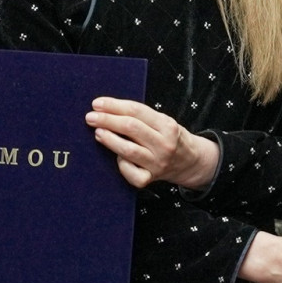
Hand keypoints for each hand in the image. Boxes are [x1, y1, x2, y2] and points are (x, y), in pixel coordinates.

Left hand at [85, 97, 219, 190]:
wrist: (190, 162)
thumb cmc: (171, 138)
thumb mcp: (164, 122)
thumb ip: (142, 117)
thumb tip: (109, 110)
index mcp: (167, 126)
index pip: (136, 111)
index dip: (114, 106)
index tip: (97, 104)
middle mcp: (164, 144)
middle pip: (131, 128)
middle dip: (107, 120)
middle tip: (91, 117)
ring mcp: (157, 163)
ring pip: (128, 150)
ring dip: (109, 139)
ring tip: (98, 132)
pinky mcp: (150, 178)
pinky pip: (130, 172)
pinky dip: (120, 163)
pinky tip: (116, 156)